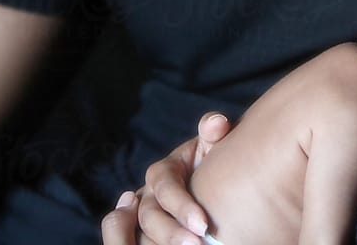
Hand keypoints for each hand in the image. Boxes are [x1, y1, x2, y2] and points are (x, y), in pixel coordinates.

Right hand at [100, 111, 231, 244]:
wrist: (214, 182)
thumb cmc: (214, 163)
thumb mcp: (213, 145)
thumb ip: (213, 131)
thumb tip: (217, 123)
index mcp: (162, 172)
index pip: (164, 188)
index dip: (181, 206)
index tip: (204, 224)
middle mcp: (147, 195)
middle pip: (149, 217)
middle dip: (172, 233)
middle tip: (198, 244)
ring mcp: (144, 218)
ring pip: (139, 236)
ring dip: (161, 244)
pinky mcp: (148, 235)